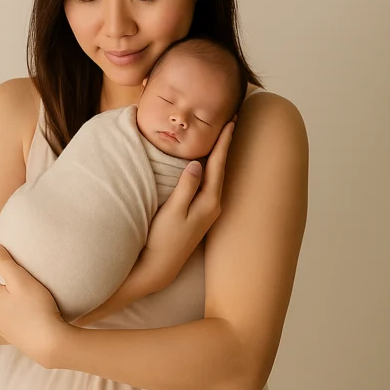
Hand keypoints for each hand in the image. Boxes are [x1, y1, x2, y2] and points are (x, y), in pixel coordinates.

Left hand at [0, 242, 70, 367]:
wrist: (49, 344)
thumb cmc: (37, 309)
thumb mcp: (20, 279)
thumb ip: (2, 261)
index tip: (17, 261)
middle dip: (1, 276)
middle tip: (22, 273)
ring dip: (5, 292)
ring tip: (25, 290)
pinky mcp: (6, 332)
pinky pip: (4, 313)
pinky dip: (10, 307)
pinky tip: (26, 308)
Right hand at [144, 119, 236, 280]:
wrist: (159, 267)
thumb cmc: (163, 240)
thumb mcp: (173, 211)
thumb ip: (186, 187)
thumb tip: (196, 164)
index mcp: (209, 202)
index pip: (218, 165)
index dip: (224, 143)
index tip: (231, 122)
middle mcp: (213, 206)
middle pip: (221, 169)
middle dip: (225, 146)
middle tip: (231, 123)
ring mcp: (206, 212)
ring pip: (215, 177)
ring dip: (218, 157)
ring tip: (221, 139)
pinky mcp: (198, 215)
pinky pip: (207, 185)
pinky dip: (209, 170)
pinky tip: (205, 166)